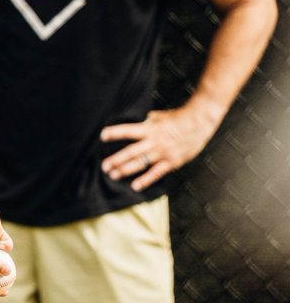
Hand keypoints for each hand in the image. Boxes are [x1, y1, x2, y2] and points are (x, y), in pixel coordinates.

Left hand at [100, 106, 217, 190]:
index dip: (114, 133)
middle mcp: (154, 142)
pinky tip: (135, 186)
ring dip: (125, 170)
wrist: (199, 123)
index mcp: (149, 128)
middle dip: (116, 159)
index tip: (102, 136)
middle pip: (131, 152)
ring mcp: (163, 153)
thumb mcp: (158, 116)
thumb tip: (130, 120)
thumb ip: (144, 121)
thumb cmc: (177, 118)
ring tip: (113, 175)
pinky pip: (156, 173)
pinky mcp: (172, 162)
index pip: (128, 131)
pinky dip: (145, 180)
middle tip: (104, 166)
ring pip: (141, 163)